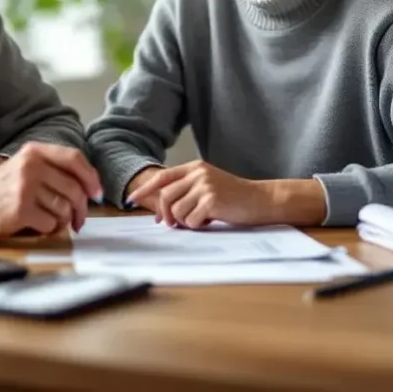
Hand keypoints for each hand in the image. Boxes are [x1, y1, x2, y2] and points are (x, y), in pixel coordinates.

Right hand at [0, 142, 102, 237]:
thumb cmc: (4, 187)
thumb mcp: (27, 166)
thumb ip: (55, 170)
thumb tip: (91, 188)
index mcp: (35, 152)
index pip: (74, 158)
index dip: (91, 177)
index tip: (97, 193)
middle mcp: (32, 166)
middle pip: (74, 188)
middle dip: (81, 208)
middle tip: (78, 220)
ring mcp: (26, 188)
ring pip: (64, 208)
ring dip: (62, 220)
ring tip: (49, 219)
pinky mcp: (21, 210)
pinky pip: (51, 224)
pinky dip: (48, 229)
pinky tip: (36, 225)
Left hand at [126, 160, 326, 228]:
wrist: (261, 200)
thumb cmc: (233, 197)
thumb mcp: (208, 186)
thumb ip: (186, 191)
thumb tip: (160, 212)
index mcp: (194, 168)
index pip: (162, 177)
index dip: (145, 189)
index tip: (132, 200)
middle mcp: (198, 174)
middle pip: (165, 197)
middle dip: (165, 214)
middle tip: (172, 224)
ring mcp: (205, 186)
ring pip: (176, 211)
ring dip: (185, 221)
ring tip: (201, 218)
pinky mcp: (212, 200)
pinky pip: (191, 220)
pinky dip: (197, 225)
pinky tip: (210, 220)